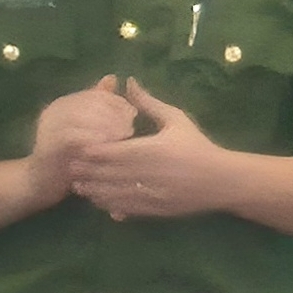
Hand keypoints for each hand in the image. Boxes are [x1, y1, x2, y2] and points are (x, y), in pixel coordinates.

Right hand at [24, 76, 138, 204]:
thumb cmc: (70, 155)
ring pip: (81, 117)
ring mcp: (47, 128)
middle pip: (89, 104)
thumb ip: (97, 105)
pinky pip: (73, 138)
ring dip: (107, 125)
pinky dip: (93, 140)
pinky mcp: (47, 146)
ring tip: (124, 136)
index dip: (117, 102)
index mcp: (62, 104)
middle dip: (114, 113)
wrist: (41, 182)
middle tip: (131, 126)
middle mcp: (53, 112)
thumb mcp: (85, 128)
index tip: (134, 113)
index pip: (95, 95)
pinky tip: (109, 148)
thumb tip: (112, 77)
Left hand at [71, 79, 228, 218]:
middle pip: (105, 174)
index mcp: (148, 150)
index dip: (90, 152)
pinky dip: (108, 205)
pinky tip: (99, 201)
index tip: (76, 148)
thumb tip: (128, 81)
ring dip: (93, 190)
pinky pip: (124, 209)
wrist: (222, 180)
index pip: (109, 152)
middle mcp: (145, 174)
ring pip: (111, 195)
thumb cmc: (197, 146)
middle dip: (86, 172)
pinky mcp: (153, 211)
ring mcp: (149, 194)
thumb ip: (148, 103)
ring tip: (79, 185)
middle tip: (70, 168)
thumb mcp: (176, 120)